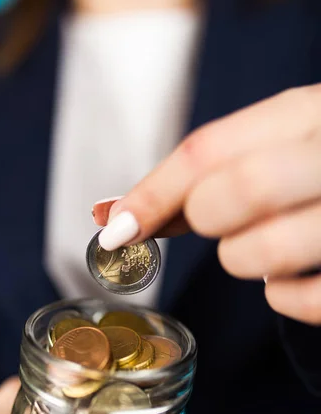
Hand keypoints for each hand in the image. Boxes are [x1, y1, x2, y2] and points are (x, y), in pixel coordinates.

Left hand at [93, 85, 320, 324]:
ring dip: (244, 259)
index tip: (113, 225)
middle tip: (223, 221)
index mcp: (311, 112)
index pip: (208, 150)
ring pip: (254, 254)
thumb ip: (210, 171)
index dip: (150, 192)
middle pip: (227, 196)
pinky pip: (295, 301)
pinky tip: (302, 273)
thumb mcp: (284, 144)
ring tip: (272, 242)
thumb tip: (118, 212)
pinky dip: (284, 296)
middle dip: (207, 220)